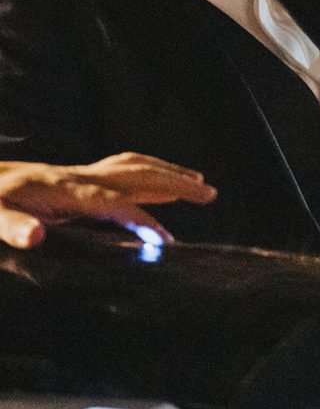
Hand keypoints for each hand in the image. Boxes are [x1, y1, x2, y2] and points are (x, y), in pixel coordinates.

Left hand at [0, 154, 216, 248]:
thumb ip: (11, 226)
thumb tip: (36, 237)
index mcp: (64, 189)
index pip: (113, 202)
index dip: (140, 219)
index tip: (164, 241)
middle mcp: (79, 177)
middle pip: (137, 174)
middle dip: (176, 182)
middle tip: (210, 193)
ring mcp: (79, 175)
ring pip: (134, 168)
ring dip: (169, 173)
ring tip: (199, 183)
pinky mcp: (76, 179)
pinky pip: (123, 172)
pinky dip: (149, 175)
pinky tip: (159, 185)